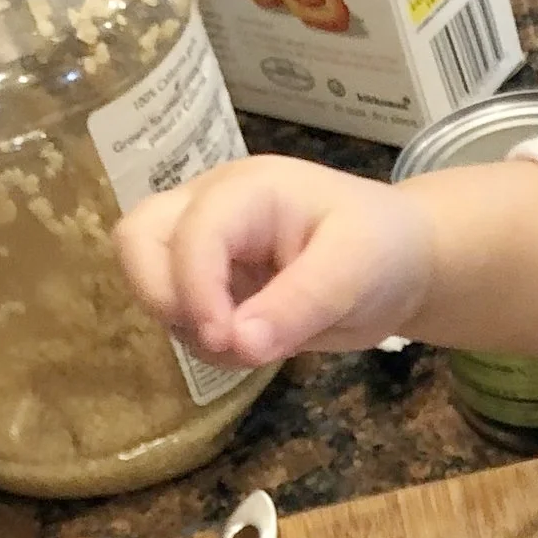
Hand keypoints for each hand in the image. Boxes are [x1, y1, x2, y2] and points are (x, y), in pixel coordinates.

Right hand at [115, 157, 438, 366]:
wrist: (400, 267)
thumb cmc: (383, 250)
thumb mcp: (355, 272)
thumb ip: (298, 305)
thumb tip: (238, 344)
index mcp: (249, 191)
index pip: (192, 231)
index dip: (195, 288)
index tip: (225, 341)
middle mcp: (213, 210)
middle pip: (137, 237)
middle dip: (160, 294)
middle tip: (217, 339)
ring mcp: (205, 247)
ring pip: (147, 277)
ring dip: (184, 324)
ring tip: (250, 345)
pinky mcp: (210, 284)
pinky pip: (177, 313)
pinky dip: (202, 339)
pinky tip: (252, 346)